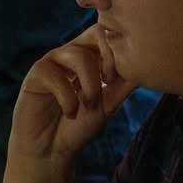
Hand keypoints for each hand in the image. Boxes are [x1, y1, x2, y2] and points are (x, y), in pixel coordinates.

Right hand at [9, 25, 137, 169]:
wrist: (52, 150)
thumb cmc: (78, 126)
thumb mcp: (109, 104)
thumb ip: (125, 84)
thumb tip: (146, 65)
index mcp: (89, 56)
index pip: (108, 34)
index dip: (119, 52)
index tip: (115, 80)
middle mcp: (70, 53)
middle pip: (95, 32)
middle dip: (108, 58)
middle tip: (108, 83)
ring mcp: (52, 62)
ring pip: (79, 55)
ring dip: (91, 86)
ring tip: (89, 106)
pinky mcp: (35, 75)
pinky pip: (57, 77)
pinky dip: (69, 100)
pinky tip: (70, 113)